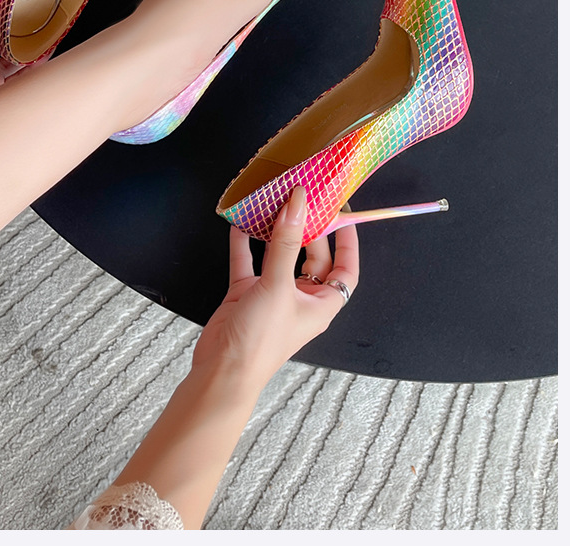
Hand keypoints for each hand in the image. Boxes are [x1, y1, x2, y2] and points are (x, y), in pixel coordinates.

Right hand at [192, 187, 359, 388]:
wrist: (222, 371)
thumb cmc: (261, 341)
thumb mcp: (278, 287)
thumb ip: (285, 243)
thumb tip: (297, 204)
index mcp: (321, 303)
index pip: (345, 267)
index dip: (347, 240)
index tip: (343, 211)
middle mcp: (300, 297)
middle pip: (311, 256)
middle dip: (307, 228)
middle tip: (303, 198)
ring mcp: (272, 294)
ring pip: (278, 255)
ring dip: (276, 232)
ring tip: (274, 203)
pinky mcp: (246, 293)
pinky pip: (248, 262)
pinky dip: (244, 243)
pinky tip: (240, 222)